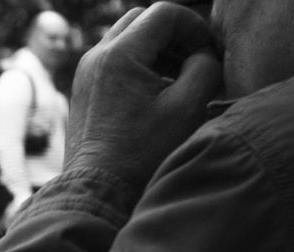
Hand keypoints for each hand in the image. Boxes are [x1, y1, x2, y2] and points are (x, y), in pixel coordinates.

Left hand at [65, 3, 222, 191]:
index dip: (195, 27)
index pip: (164, 13)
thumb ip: (205, 68)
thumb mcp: (186, 108)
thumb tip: (205, 55)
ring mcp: (86, 73)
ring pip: (127, 38)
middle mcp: (96, 57)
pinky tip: (158, 92)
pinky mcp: (84, 90)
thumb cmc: (141, 155)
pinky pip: (114, 61)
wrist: (96, 192)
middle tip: (196, 60)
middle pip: (143, 20)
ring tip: (181, 77)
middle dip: (174, 34)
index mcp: (119, 55)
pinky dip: (139, 65)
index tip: (209, 53)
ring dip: (158, 49)